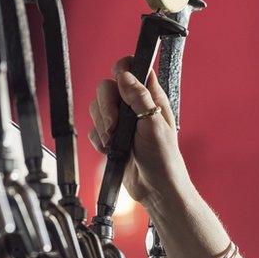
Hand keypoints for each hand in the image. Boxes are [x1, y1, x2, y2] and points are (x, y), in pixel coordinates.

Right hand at [88, 57, 192, 205]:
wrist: (155, 189)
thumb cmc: (164, 159)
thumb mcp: (154, 125)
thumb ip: (139, 98)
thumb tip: (125, 74)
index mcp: (151, 98)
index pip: (133, 68)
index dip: (122, 69)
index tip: (118, 82)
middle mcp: (135, 106)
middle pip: (107, 87)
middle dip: (106, 107)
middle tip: (114, 126)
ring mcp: (122, 122)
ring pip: (97, 108)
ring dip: (103, 126)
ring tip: (115, 142)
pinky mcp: (111, 138)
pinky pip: (94, 129)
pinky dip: (99, 140)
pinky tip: (112, 151)